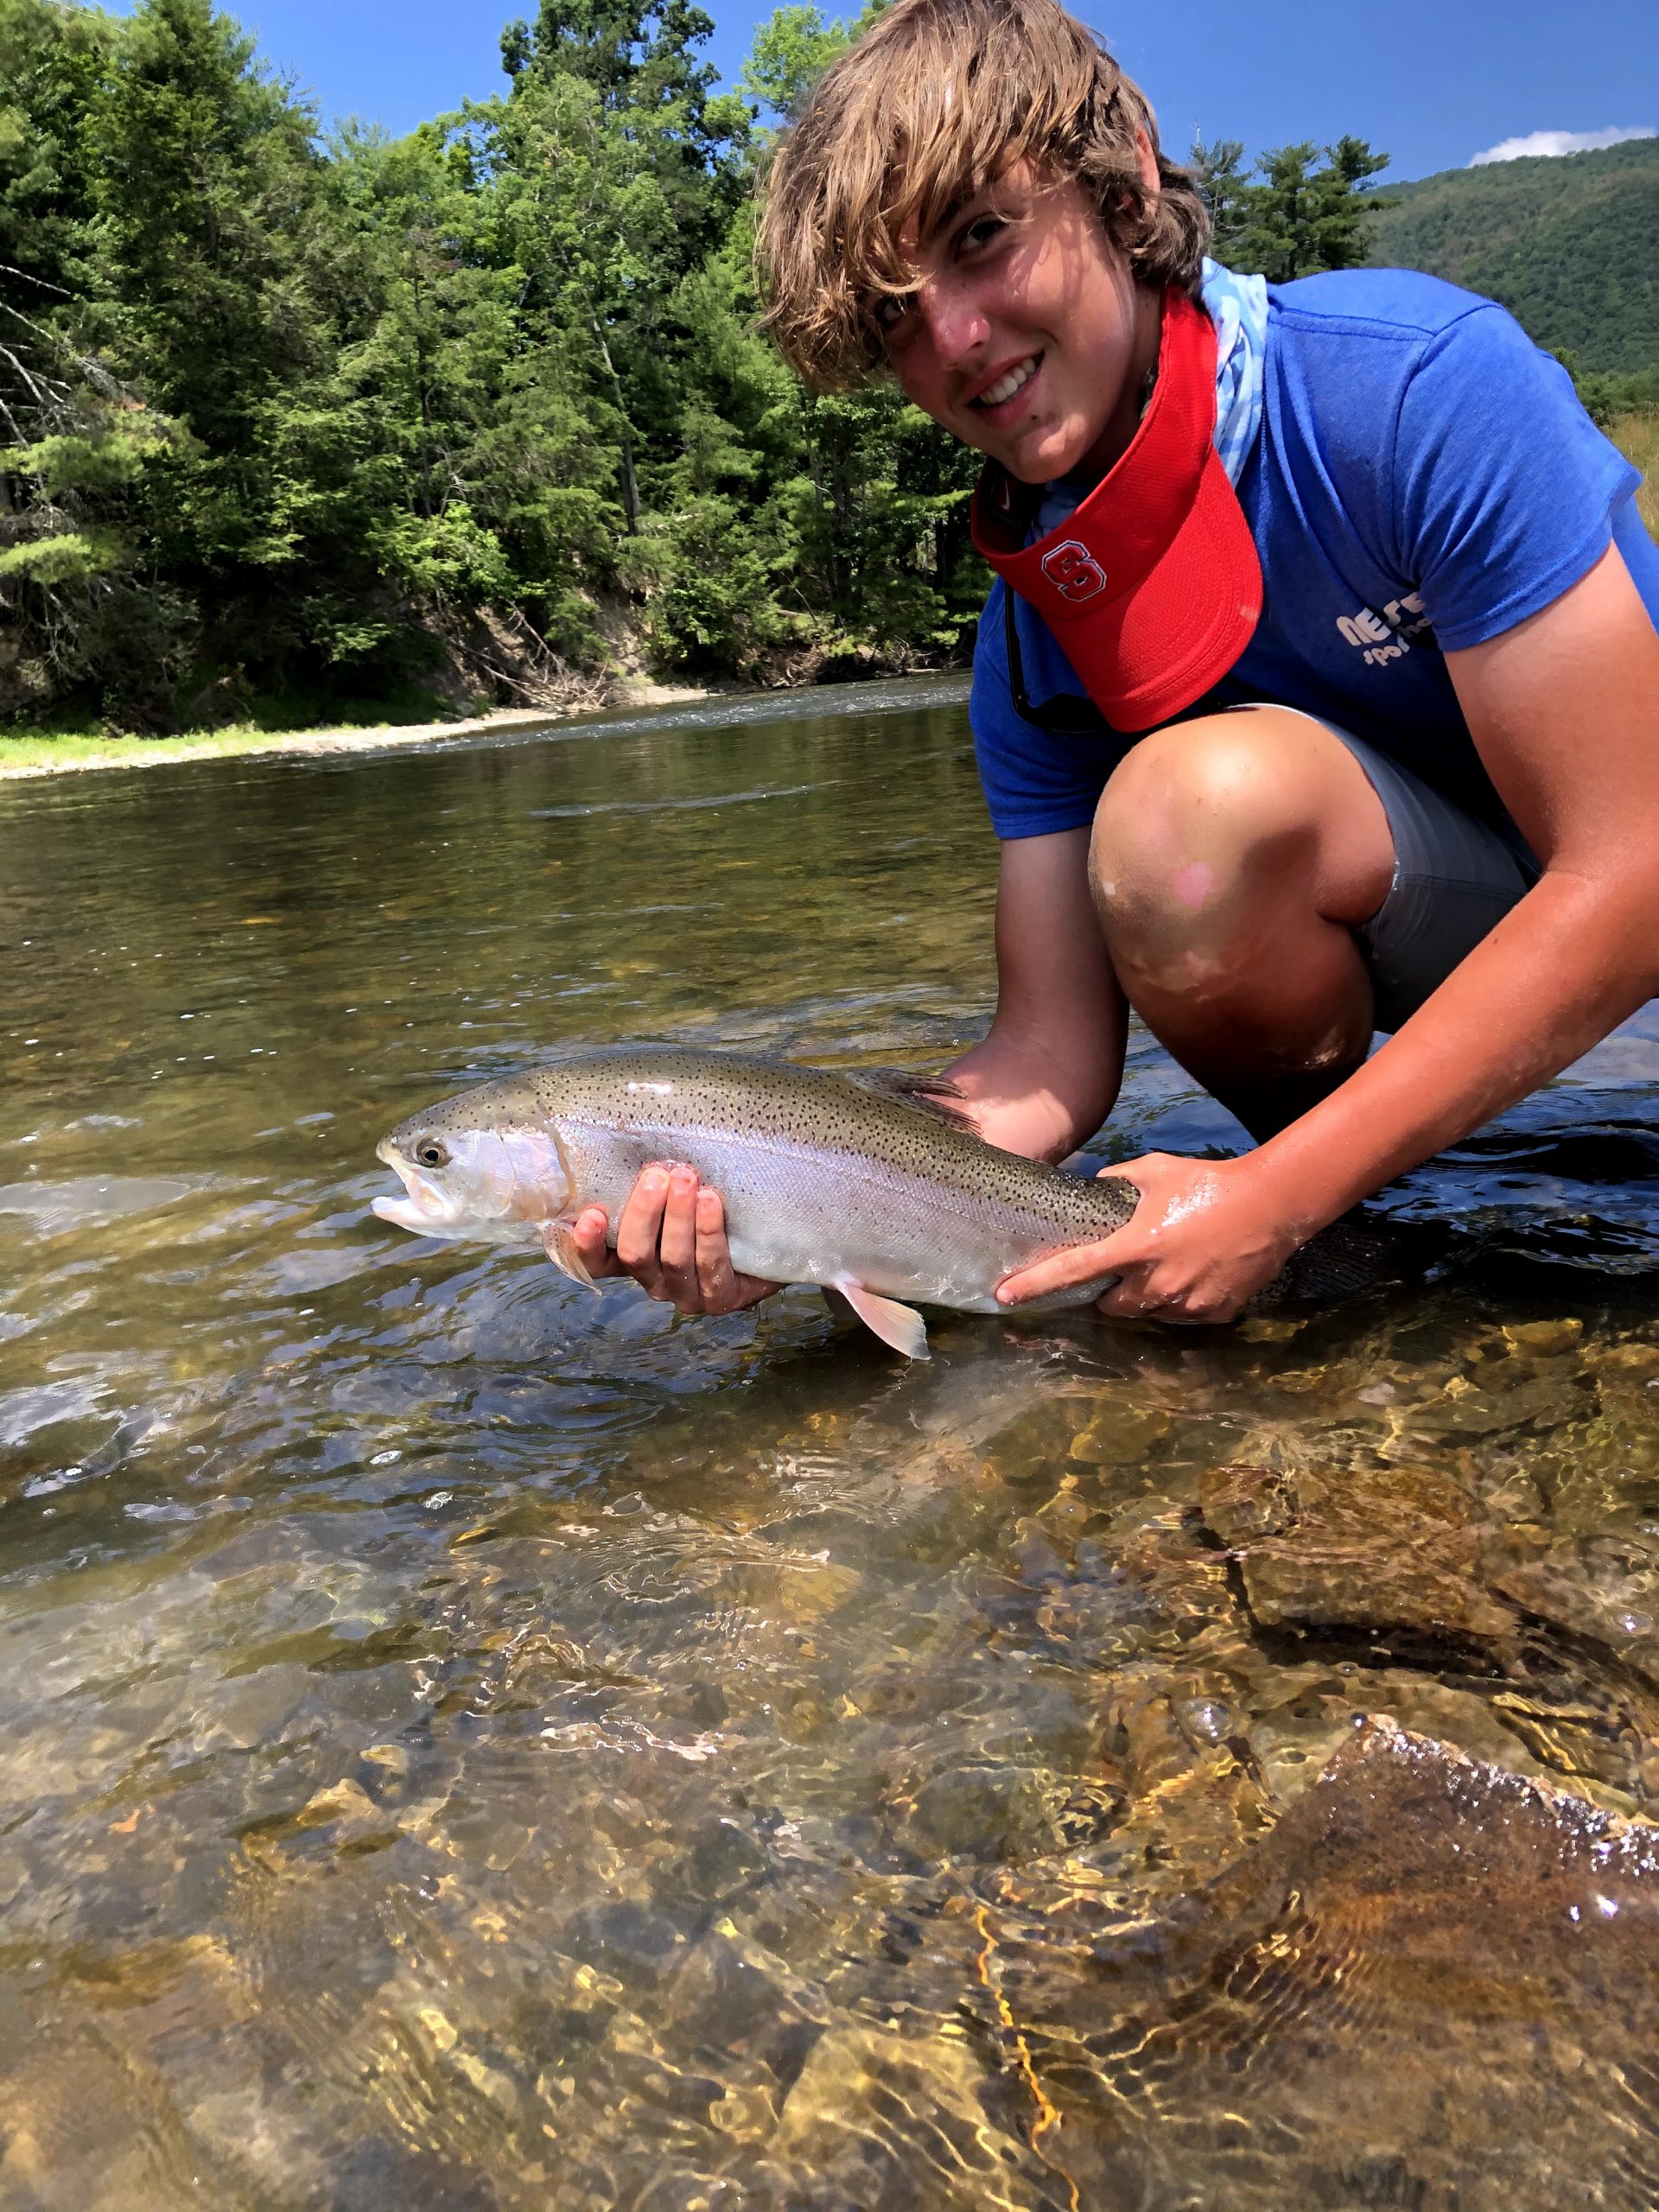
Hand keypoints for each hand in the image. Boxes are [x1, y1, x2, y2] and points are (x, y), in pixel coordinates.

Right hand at [570, 1163, 779, 1315]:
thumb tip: (637, 1147)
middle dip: (643, 1213)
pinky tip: (710, 1203)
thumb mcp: (675, 1196)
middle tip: (656, 1177)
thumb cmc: (712, 1209)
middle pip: (636, 1255)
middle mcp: (656, 1281)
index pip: (597, 1262)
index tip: (592, 1214)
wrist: (768, 1238)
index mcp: (637, 1259)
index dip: (588, 1244)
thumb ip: (653, 1186)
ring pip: (673, 1259)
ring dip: (678, 1217)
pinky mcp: (722, 1299)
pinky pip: (711, 1268)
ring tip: (686, 1180)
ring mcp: (688, 1294)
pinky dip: (709, 1233)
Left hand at [995, 1153, 1303, 1323]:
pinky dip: (1181, 1302)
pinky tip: (1196, 1273)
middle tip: (1125, 1269)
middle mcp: (1156, 1283)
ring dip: (1146, 1298)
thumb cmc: (1207, 1182)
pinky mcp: (1213, 1314)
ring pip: (1148, 1314)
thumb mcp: (1154, 1170)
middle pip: (1111, 1307)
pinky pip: (1182, 1317)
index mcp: (1135, 1247)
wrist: (1271, 1204)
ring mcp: (1187, 1303)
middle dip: (1109, 1293)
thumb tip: (1095, 1187)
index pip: (1074, 1271)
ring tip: (1168, 1266)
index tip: (1005, 1295)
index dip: (1036, 1284)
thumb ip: (1116, 1180)